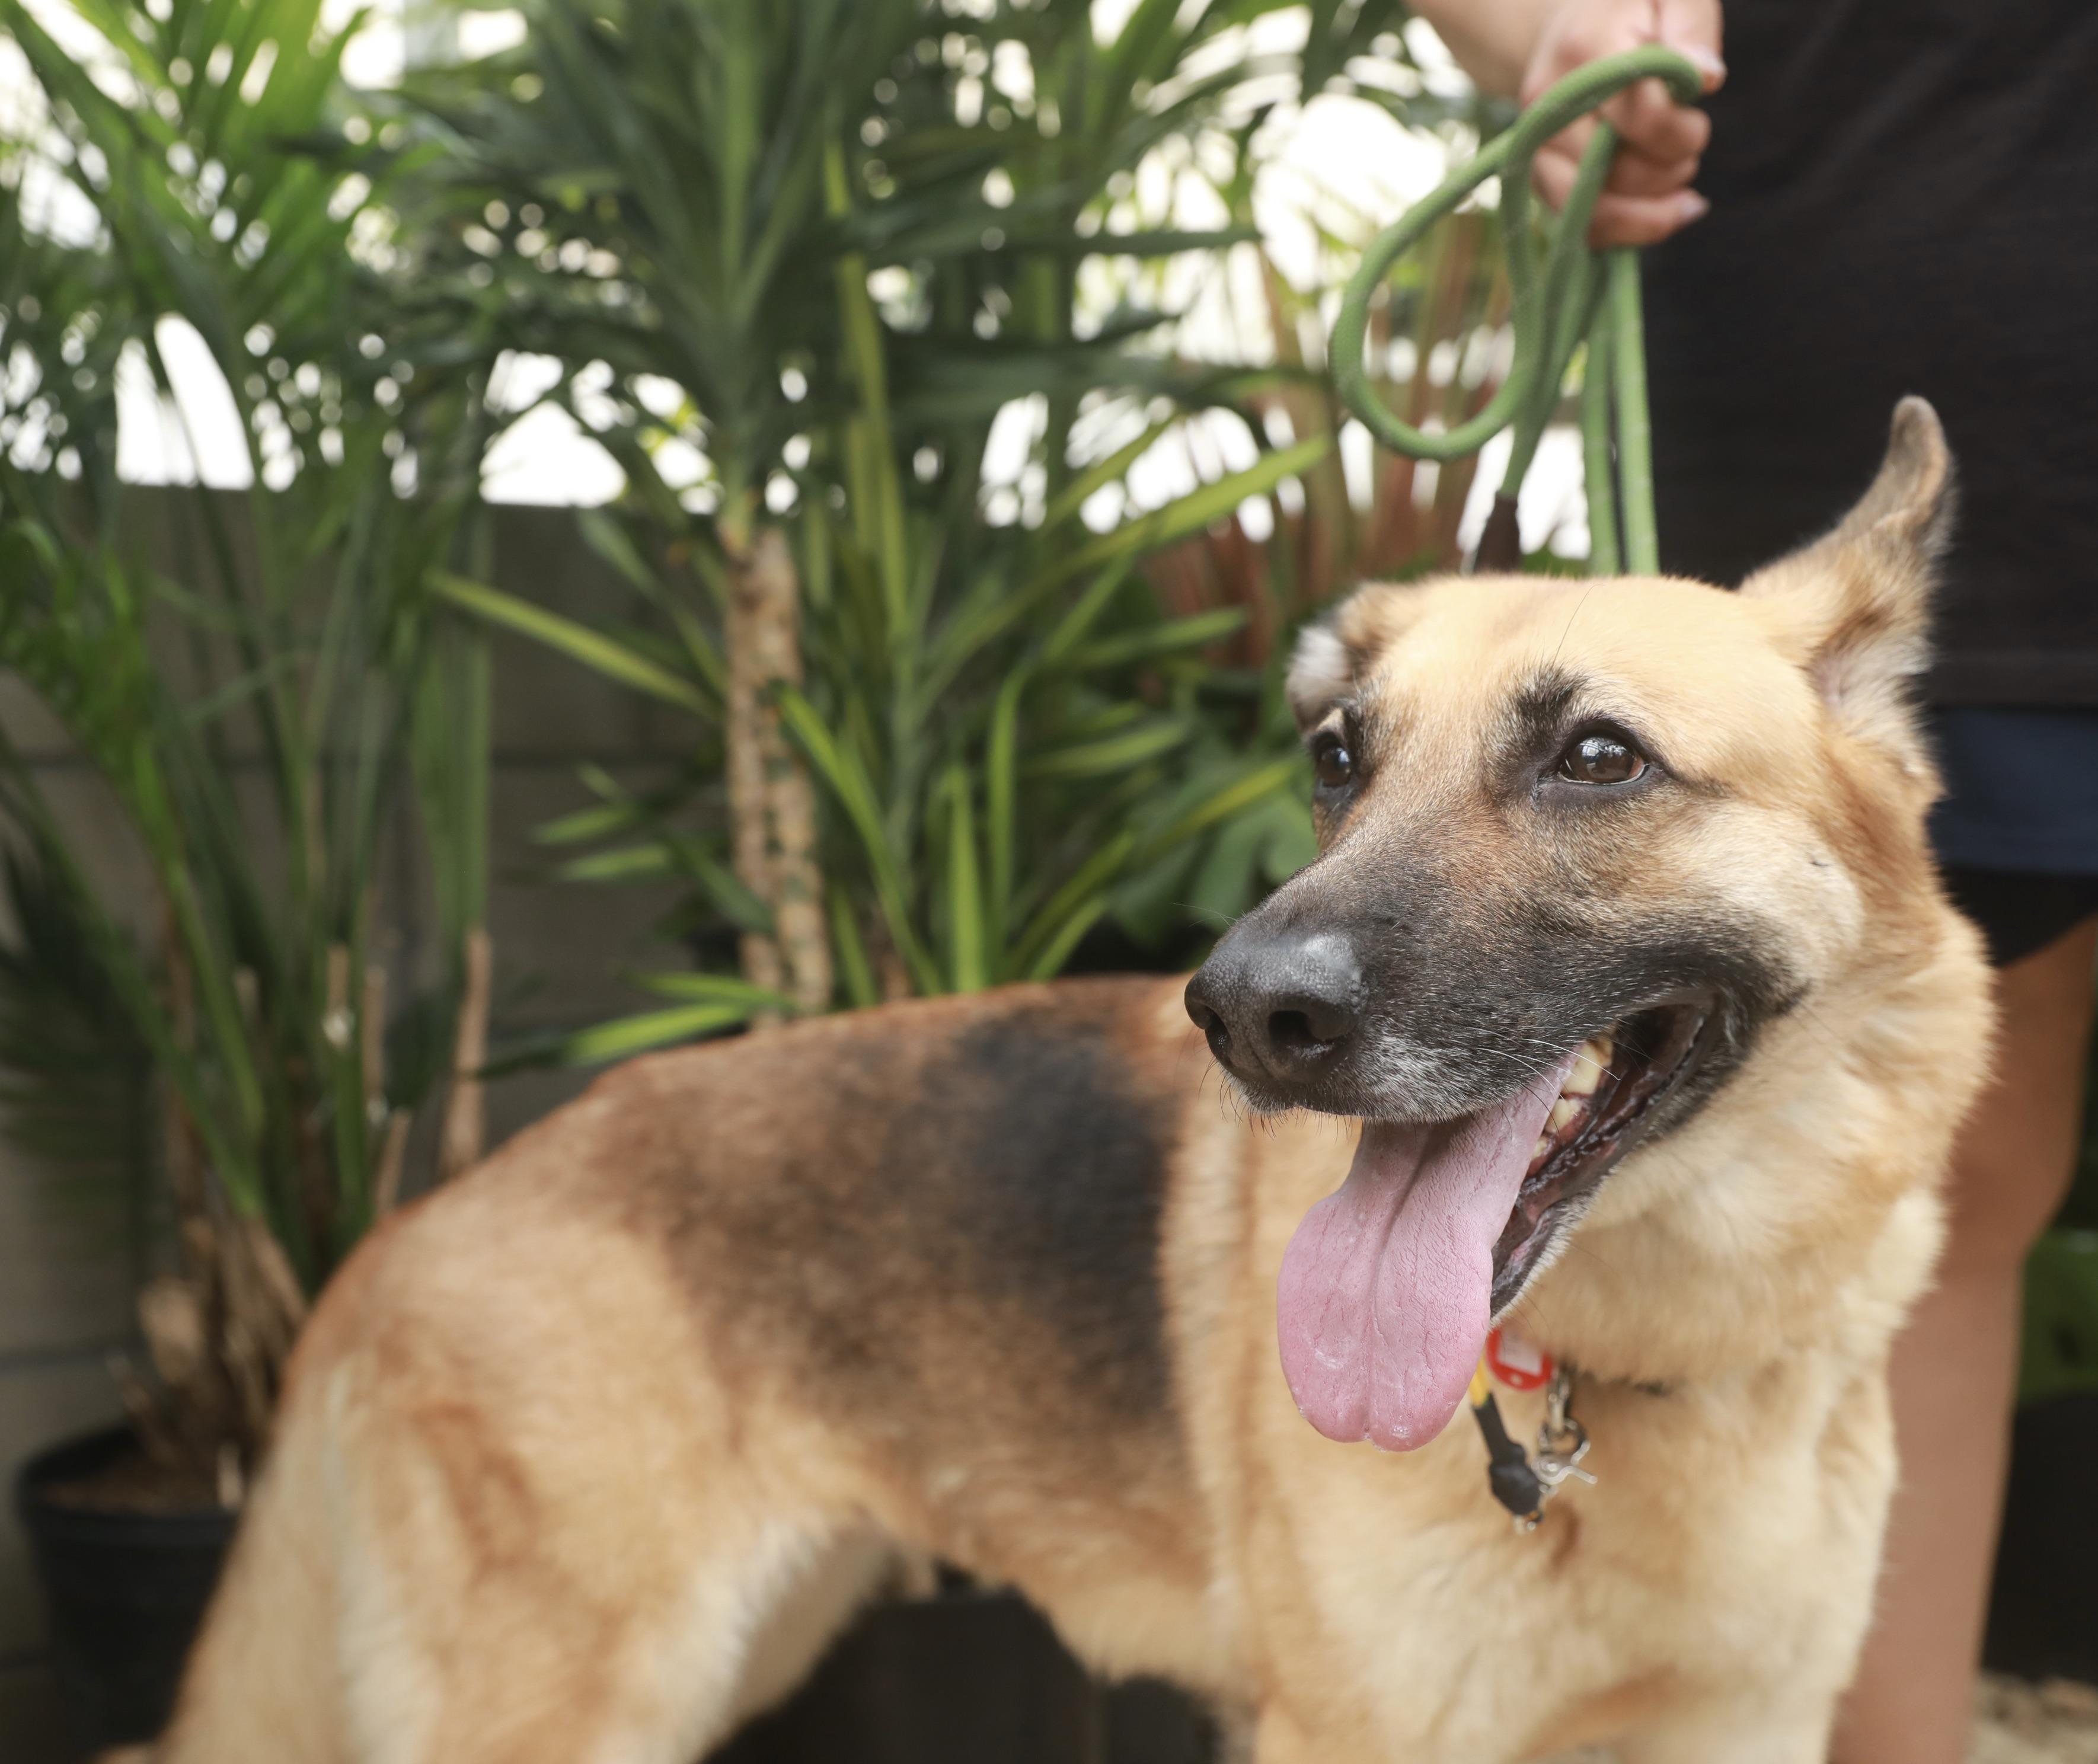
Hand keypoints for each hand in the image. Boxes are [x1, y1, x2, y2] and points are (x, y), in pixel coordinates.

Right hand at [1521, 0, 1725, 246]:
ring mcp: (1536, 150)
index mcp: (1585, 52)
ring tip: (1678, 175)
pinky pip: (1585, 230)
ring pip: (1598, 212)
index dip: (1683, 130)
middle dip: (1672, 166)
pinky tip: (1668, 212)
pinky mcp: (1538, 182)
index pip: (1643, 117)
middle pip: (1619, 172)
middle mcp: (1548, 108)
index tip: (1696, 114)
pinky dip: (1632, 231)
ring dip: (1655, 206)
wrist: (1570, 28)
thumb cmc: (1634, 9)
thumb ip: (1692, 28)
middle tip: (1689, 138)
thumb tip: (1705, 78)